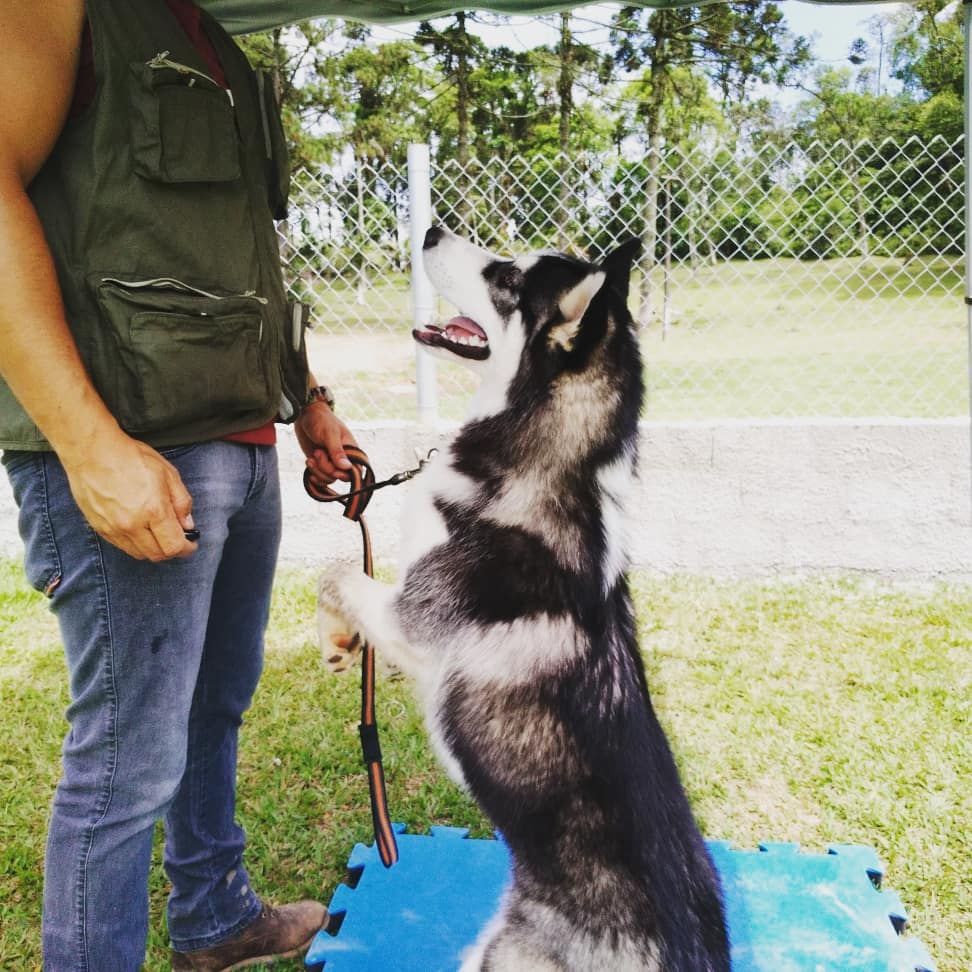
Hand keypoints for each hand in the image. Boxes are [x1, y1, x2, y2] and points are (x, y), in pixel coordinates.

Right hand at [61, 431, 196, 561]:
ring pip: (139, 553)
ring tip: (159, 533)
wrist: (92, 452)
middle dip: (172, 550)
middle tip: (178, 539)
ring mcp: (113, 528)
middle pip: (157, 555)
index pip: (174, 546)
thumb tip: (187, 524)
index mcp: (153, 511)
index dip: (187, 548)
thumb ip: (182, 502)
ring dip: (153, 549)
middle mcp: (132, 525)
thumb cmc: (132, 458)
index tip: (191, 543)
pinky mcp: (99, 528)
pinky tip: (140, 530)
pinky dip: (135, 544)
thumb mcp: (168, 474)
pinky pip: (121, 546)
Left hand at [295, 401, 356, 485]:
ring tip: (311, 457)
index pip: (356, 470)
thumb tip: (347, 467)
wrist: (305, 416)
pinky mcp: (321, 464)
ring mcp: (332, 462)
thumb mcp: (330, 434)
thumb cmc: (321, 420)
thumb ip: (337, 451)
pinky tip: (309, 466)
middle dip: (326, 469)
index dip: (345, 474)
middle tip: (317, 452)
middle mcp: (344, 458)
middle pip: (340, 476)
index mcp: (352, 450)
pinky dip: (314, 475)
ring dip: (318, 471)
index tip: (333, 470)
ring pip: (329, 478)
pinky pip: (321, 478)